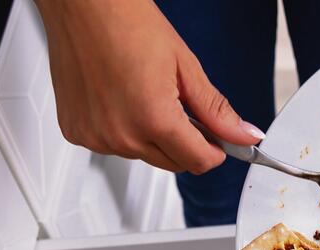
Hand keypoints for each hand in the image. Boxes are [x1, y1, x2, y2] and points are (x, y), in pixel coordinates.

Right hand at [35, 0, 263, 172]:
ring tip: (144, 94)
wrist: (83, 5)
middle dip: (185, 143)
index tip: (217, 141)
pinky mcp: (76, 133)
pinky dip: (122, 130)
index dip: (215, 151)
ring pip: (142, 155)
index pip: (197, 162)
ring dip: (152, 137)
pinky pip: (112, 146)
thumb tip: (244, 135)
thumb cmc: (127, 23)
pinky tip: (120, 99)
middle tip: (180, 105)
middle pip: (172, 163)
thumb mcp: (184, 66)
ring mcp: (95, 136)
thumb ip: (215, 109)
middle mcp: (121, 135)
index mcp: (153, 119)